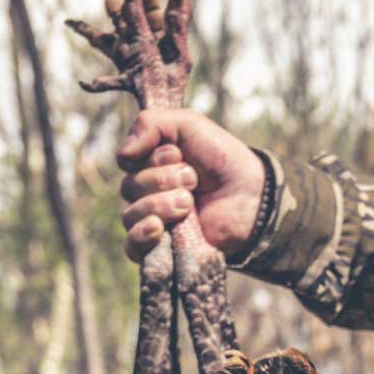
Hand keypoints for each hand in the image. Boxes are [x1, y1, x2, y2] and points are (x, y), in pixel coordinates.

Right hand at [118, 108, 264, 262]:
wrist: (251, 195)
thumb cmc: (221, 159)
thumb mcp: (188, 125)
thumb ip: (150, 124)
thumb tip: (122, 156)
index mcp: (147, 165)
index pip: (127, 163)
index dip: (152, 158)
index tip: (180, 155)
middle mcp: (145, 193)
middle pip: (129, 188)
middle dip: (163, 180)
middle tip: (193, 180)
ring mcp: (152, 222)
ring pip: (130, 215)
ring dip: (161, 204)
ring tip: (190, 203)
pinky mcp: (161, 249)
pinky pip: (132, 248)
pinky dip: (141, 236)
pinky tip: (158, 228)